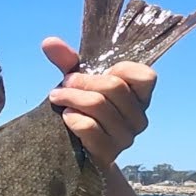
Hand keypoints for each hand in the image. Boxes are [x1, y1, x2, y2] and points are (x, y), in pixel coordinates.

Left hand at [43, 37, 155, 167]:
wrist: (78, 149)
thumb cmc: (83, 109)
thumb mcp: (79, 82)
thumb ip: (68, 61)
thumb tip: (49, 42)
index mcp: (140, 97)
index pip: (146, 76)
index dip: (121, 68)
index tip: (99, 71)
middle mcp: (139, 118)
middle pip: (113, 87)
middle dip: (82, 81)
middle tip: (65, 83)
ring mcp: (126, 138)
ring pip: (99, 106)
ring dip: (72, 98)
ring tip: (58, 97)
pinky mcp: (108, 153)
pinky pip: (89, 128)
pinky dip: (73, 119)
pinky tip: (66, 117)